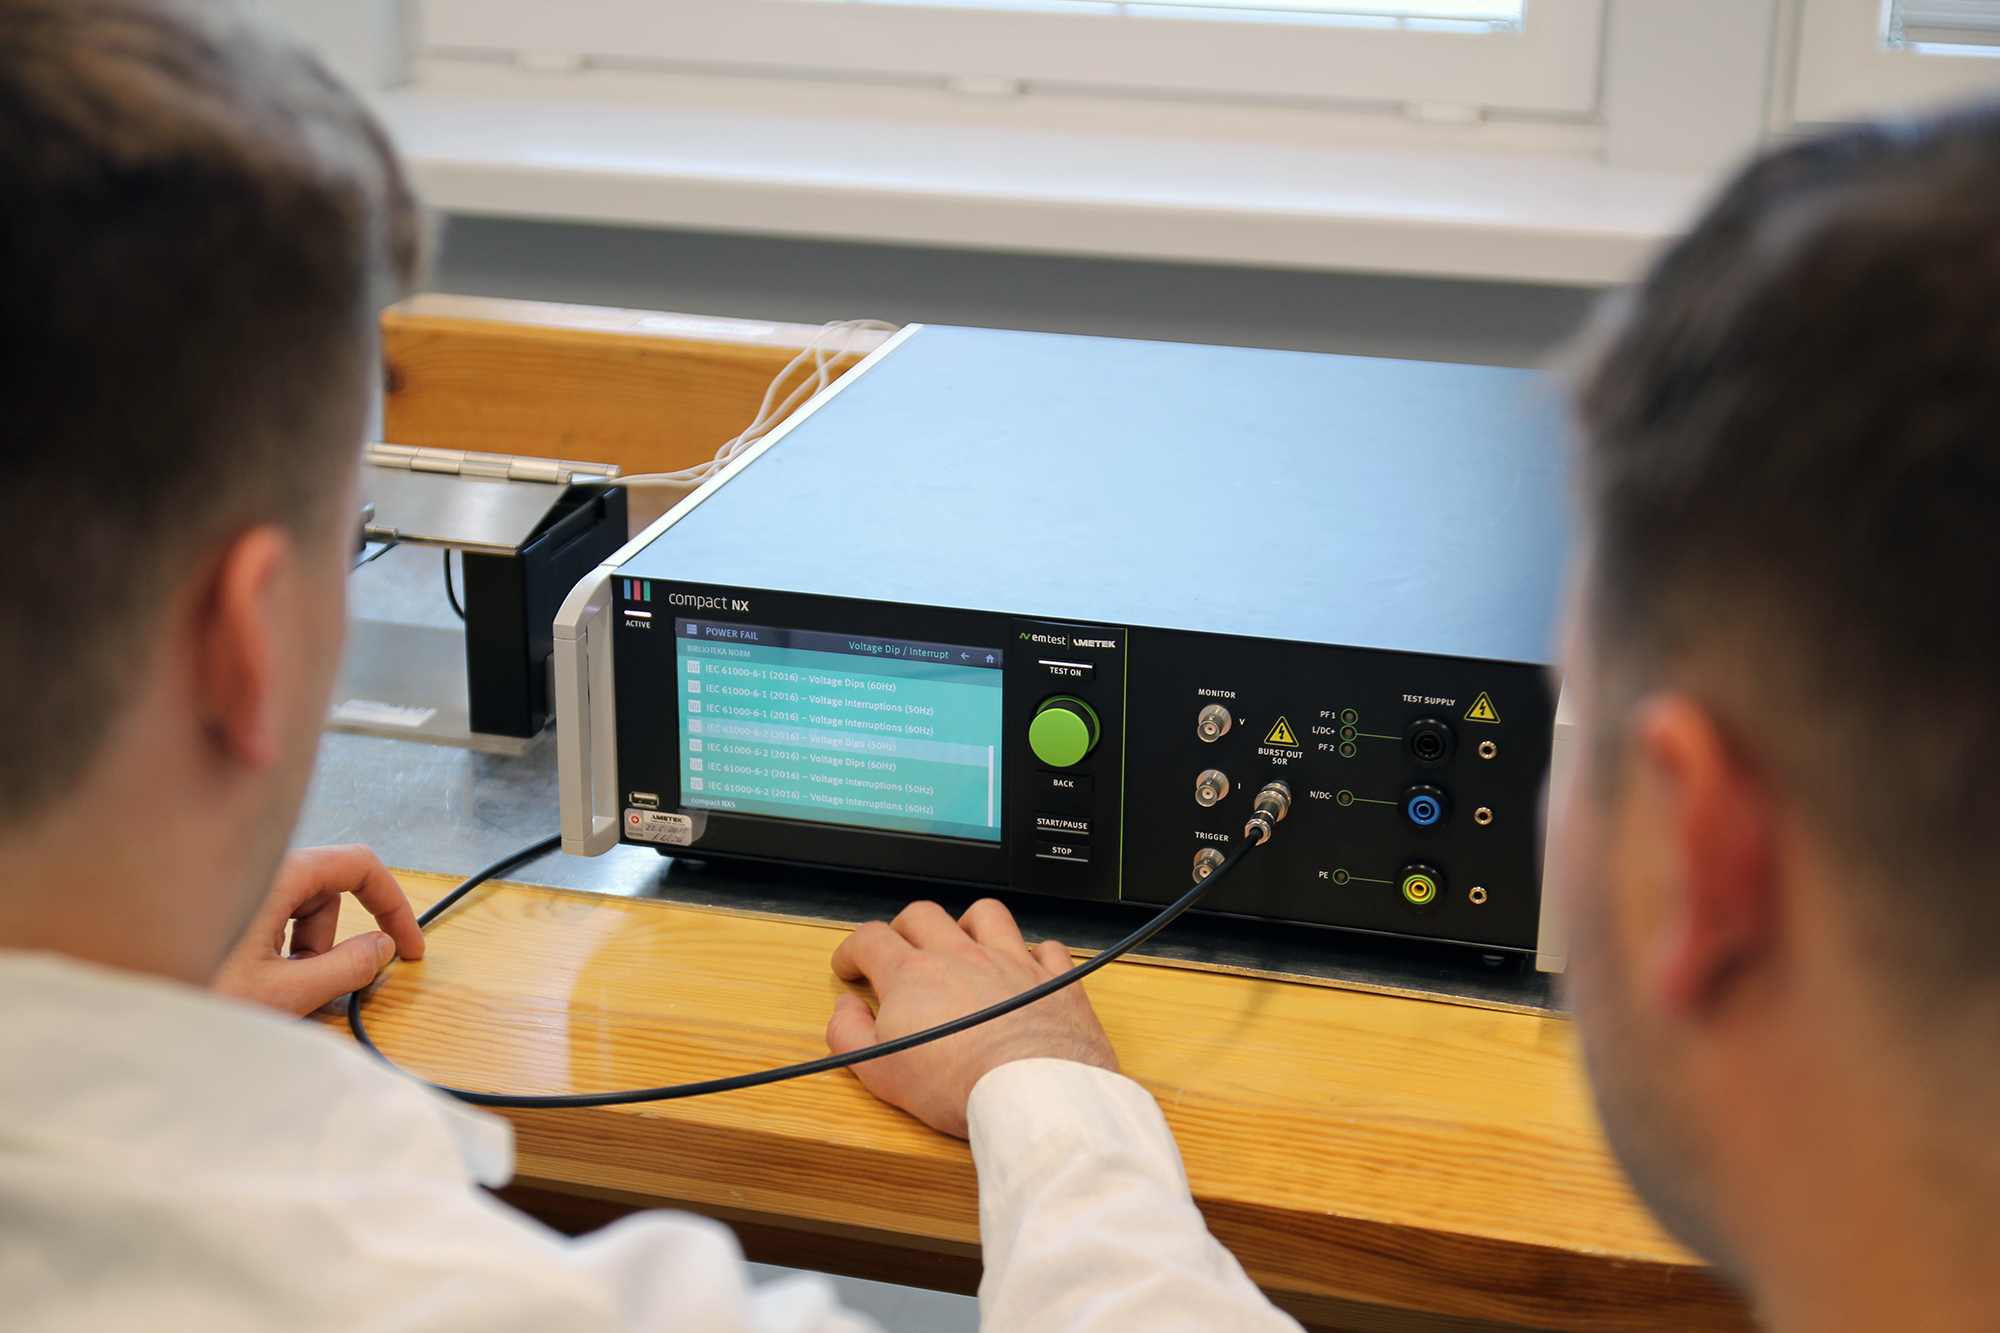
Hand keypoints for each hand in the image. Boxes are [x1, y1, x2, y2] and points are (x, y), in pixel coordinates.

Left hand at [211, 845, 424, 1015]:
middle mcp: (257, 871)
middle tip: (316, 987)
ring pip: (297, 911)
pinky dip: (276, 952)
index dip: (394, 904)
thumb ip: (346, 969)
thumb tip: (380, 949)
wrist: (120, 1011)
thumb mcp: (285, 993)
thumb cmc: (190, 996)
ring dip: (303, 952)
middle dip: (333, 941)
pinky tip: (247, 984)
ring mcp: (235, 889)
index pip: (360, 865)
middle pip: (327, 894)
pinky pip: (268, 920)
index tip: (406, 946)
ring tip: (269, 992)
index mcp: (277, 876)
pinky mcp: (217, 908)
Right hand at [827, 898, 1116, 1137]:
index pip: (870, 939)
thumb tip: (844, 1010)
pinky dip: (1034, 953)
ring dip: (968, 924)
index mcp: (913, 974)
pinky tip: (1027, 968)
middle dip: (903, 928)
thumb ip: (850, 1034)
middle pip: (923, 915)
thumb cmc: (958, 1085)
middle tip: (899, 952)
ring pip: (986, 915)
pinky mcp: (1052, 981)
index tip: (850, 964)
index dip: (852, 949)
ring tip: (963, 944)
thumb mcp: (880, 1071)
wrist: (1030, 1093)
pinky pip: (1045, 948)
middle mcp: (961, 956)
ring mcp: (1011, 962)